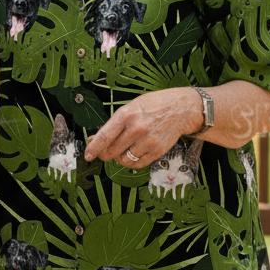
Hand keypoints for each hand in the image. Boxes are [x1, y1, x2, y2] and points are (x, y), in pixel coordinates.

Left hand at [83, 88, 199, 169]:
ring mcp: (148, 141)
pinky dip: (132, 162)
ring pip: (124, 160)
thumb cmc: (154, 105)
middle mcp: (136, 129)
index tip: (88, 155)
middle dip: (105, 153)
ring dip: (119, 158)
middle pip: (112, 151)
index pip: (105, 136)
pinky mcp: (158, 151)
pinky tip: (132, 154)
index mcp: (126, 115)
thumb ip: (114, 123)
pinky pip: (138, 164)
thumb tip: (96, 138)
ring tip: (122, 150)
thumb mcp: (131, 107)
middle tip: (104, 151)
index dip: (94, 148)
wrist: (181, 109)